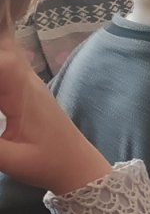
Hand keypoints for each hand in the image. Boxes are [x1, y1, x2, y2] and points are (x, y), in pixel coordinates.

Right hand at [0, 43, 109, 193]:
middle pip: (4, 48)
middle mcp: (27, 81)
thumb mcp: (11, 159)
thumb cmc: (47, 163)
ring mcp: (28, 82)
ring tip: (0, 106)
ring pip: (6, 53)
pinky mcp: (25, 88)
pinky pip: (6, 67)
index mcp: (24, 94)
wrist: (77, 165)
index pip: (3, 64)